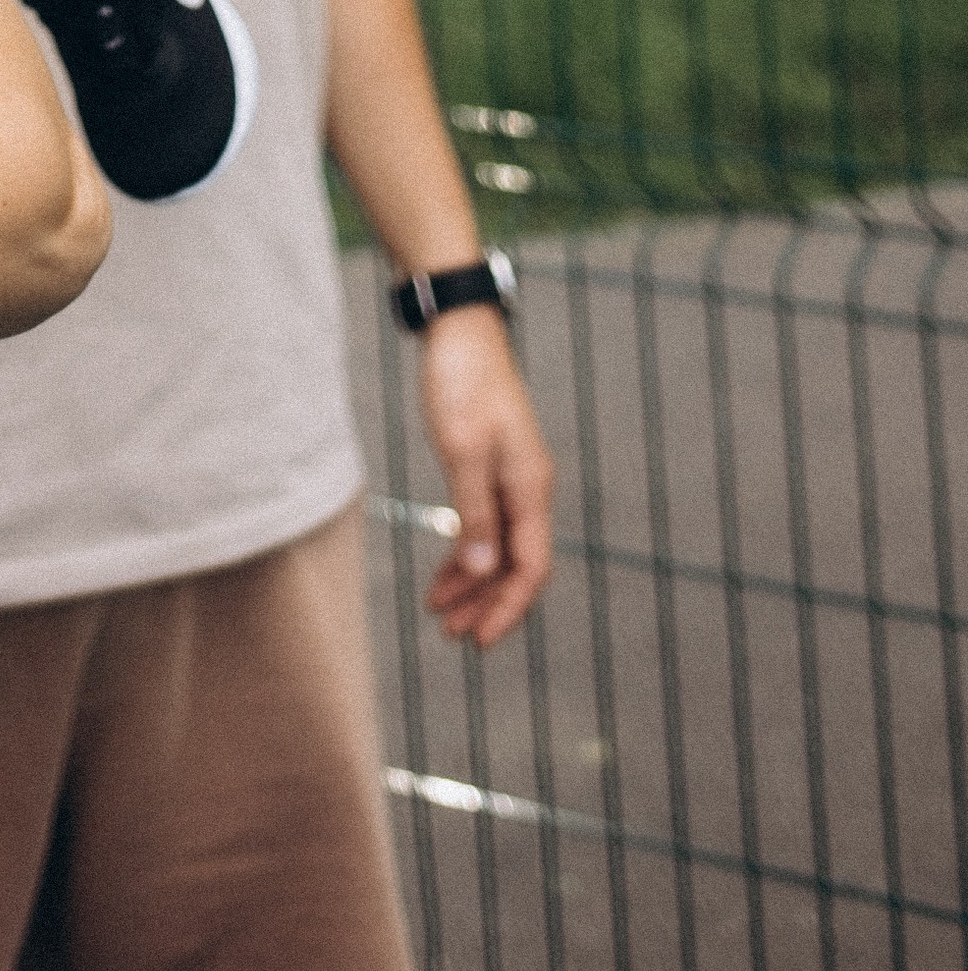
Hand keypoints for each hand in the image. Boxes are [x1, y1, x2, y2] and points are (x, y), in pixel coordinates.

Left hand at [417, 305, 553, 646]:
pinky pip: (485, 525)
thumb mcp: (463, 448)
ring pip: (498, 548)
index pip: (530, 567)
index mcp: (530, 488)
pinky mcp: (490, 469)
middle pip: (516, 565)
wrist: (459, 331)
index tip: (481, 639)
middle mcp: (528, 489)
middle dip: (487, 603)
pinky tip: (444, 571)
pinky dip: (466, 551)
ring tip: (440, 612)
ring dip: (473, 582)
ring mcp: (511, 479)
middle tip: (452, 635)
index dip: (508, 607)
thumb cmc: (462, 382)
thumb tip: (481, 569)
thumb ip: (474, 510)